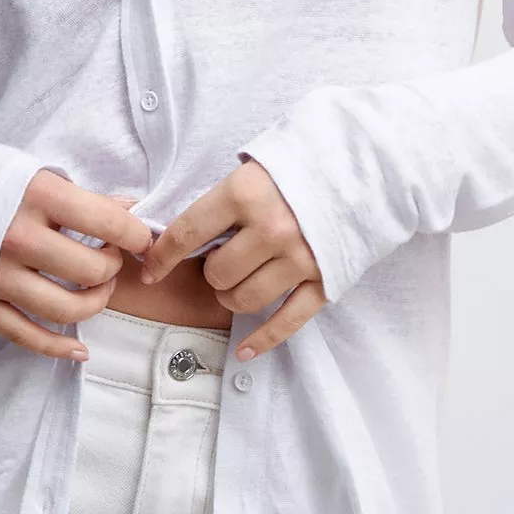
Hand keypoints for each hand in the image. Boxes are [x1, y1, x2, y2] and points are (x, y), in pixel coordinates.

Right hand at [0, 171, 153, 361]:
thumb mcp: (30, 172)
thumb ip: (78, 196)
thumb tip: (128, 207)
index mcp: (36, 197)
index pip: (108, 222)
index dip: (137, 234)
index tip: (143, 239)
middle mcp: (20, 239)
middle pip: (91, 270)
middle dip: (113, 267)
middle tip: (111, 258)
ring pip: (67, 309)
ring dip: (95, 303)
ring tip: (97, 288)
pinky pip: (28, 335)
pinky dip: (59, 348)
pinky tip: (80, 349)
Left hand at [141, 158, 326, 360]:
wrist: (363, 166)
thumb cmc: (300, 164)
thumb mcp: (253, 168)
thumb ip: (221, 203)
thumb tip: (174, 236)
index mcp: (246, 193)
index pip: (187, 233)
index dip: (161, 256)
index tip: (149, 269)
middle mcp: (271, 228)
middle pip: (217, 274)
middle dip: (211, 272)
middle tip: (222, 258)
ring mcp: (301, 257)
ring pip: (244, 300)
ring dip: (232, 297)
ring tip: (239, 280)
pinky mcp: (325, 279)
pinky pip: (287, 321)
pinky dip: (263, 339)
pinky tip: (244, 350)